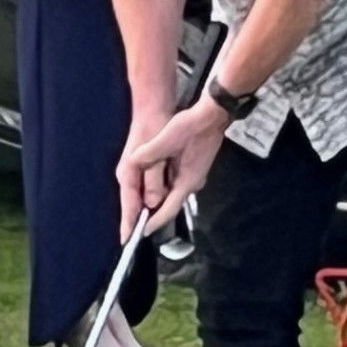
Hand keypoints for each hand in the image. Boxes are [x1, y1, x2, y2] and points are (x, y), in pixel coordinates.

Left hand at [119, 99, 228, 235]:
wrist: (214, 114)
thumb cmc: (192, 127)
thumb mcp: (167, 139)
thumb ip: (149, 154)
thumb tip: (132, 162)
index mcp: (187, 182)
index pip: (168, 209)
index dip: (154, 222)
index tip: (141, 232)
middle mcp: (192, 183)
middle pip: (170, 204)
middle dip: (154, 213)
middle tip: (137, 220)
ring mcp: (195, 176)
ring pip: (173, 194)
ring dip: (158, 200)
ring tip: (141, 206)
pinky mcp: (194, 168)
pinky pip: (176, 184)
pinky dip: (164, 187)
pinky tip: (154, 184)